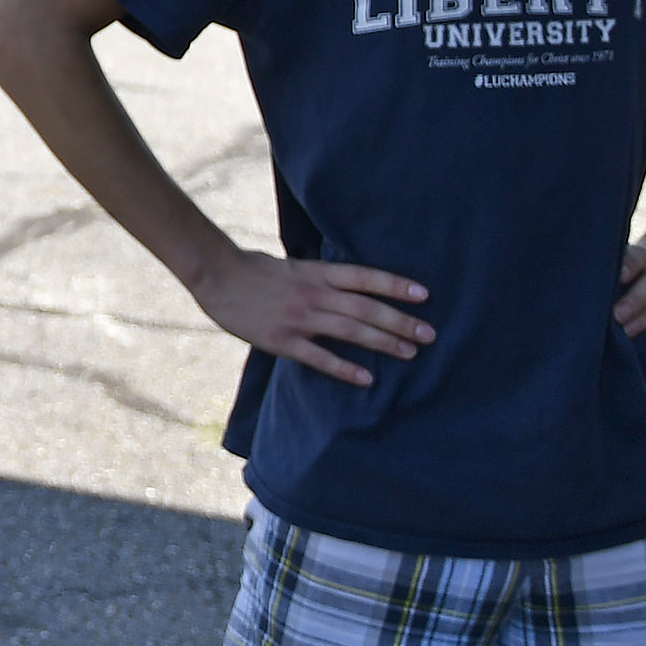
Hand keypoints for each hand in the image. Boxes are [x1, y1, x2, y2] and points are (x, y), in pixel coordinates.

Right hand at [178, 249, 431, 388]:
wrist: (216, 276)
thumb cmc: (254, 270)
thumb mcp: (294, 266)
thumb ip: (321, 278)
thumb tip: (350, 288)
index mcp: (316, 272)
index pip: (365, 277)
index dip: (395, 285)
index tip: (424, 295)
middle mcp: (313, 294)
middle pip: (365, 308)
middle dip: (400, 321)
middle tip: (430, 334)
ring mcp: (298, 318)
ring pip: (350, 331)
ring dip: (383, 342)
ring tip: (410, 352)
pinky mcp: (282, 341)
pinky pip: (319, 357)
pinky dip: (345, 369)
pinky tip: (367, 378)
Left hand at [614, 237, 645, 346]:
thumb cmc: (628, 275)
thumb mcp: (619, 266)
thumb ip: (605, 277)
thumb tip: (582, 296)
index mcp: (642, 258)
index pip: (637, 258)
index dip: (629, 266)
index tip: (618, 276)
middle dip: (636, 300)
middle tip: (617, 315)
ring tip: (627, 332)